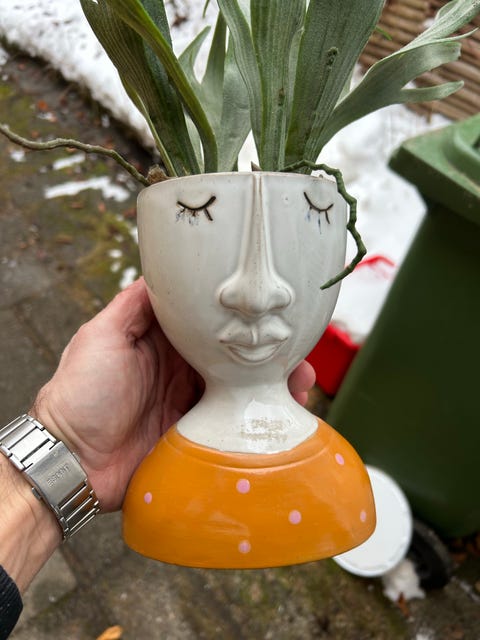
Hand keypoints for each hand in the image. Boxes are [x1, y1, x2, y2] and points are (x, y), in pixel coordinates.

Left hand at [33, 278, 314, 511]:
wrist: (71, 459)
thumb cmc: (80, 392)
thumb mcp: (102, 335)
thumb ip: (134, 304)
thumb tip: (162, 268)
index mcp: (164, 342)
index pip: (211, 324)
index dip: (241, 317)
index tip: (273, 312)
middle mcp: (183, 370)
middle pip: (234, 355)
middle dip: (268, 351)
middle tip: (300, 352)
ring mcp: (192, 404)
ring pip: (241, 389)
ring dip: (272, 385)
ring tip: (302, 383)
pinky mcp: (198, 436)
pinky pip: (233, 425)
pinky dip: (257, 421)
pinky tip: (283, 418)